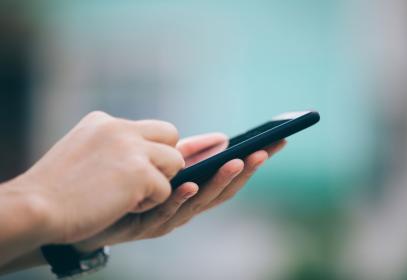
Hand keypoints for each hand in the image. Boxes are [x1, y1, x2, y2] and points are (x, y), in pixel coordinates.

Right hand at [13, 111, 183, 244]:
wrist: (35, 208)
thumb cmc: (56, 190)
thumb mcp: (83, 152)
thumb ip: (111, 147)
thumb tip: (144, 153)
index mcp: (104, 121)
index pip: (149, 128)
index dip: (150, 151)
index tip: (135, 170)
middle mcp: (121, 128)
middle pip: (171, 136)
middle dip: (164, 160)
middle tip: (142, 181)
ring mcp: (132, 149)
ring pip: (175, 161)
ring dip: (158, 182)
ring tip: (129, 195)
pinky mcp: (140, 173)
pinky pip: (165, 189)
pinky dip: (149, 203)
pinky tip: (122, 206)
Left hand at [73, 133, 286, 251]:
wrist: (82, 211)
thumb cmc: (129, 186)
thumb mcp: (163, 164)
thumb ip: (191, 153)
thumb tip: (222, 137)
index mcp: (193, 193)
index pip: (229, 177)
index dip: (253, 161)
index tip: (276, 141)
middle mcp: (186, 209)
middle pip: (223, 192)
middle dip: (246, 172)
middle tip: (265, 150)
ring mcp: (167, 218)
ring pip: (199, 203)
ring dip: (219, 182)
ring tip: (237, 162)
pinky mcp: (143, 225)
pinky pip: (164, 211)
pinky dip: (179, 199)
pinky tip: (189, 182)